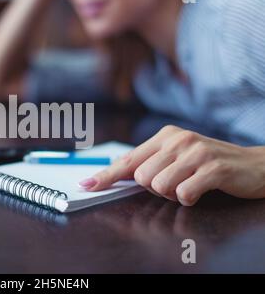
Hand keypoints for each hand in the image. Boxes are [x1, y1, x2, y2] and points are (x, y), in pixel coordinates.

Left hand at [79, 126, 264, 205]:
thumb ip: (149, 163)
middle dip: (156, 188)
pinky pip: (184, 194)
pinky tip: (201, 190)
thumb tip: (115, 174)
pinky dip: (189, 199)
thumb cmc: (207, 164)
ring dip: (173, 194)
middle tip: (177, 182)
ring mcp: (195, 152)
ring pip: (159, 187)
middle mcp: (177, 140)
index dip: (106, 175)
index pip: (128, 160)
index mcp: (164, 136)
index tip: (86, 186)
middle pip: (142, 178)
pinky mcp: (213, 167)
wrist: (253, 165)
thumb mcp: (176, 157)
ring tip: (189, 185)